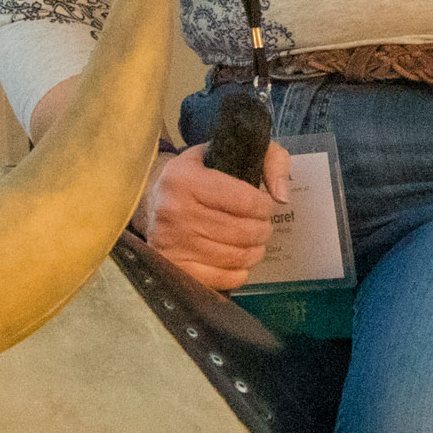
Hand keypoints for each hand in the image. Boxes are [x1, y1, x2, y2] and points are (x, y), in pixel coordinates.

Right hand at [137, 138, 292, 287]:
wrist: (151, 201)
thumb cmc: (196, 176)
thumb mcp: (226, 153)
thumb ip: (268, 159)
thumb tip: (282, 196)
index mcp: (184, 179)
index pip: (245, 200)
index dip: (265, 206)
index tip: (264, 205)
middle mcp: (173, 212)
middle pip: (243, 232)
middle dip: (262, 229)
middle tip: (260, 225)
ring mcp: (172, 244)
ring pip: (236, 257)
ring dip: (254, 251)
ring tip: (252, 241)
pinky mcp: (175, 268)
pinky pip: (224, 279)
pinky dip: (239, 271)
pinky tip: (236, 258)